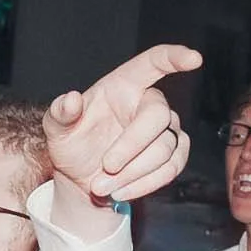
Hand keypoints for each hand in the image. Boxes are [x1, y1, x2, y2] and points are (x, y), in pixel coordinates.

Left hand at [44, 43, 201, 202]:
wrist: (81, 177)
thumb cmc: (72, 142)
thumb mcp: (56, 128)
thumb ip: (60, 113)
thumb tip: (70, 100)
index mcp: (125, 84)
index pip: (153, 62)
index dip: (174, 58)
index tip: (193, 58)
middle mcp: (149, 102)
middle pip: (158, 117)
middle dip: (131, 146)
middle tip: (106, 166)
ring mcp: (166, 128)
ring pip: (164, 149)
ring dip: (132, 173)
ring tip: (101, 186)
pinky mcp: (174, 154)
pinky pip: (172, 168)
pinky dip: (145, 184)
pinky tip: (120, 192)